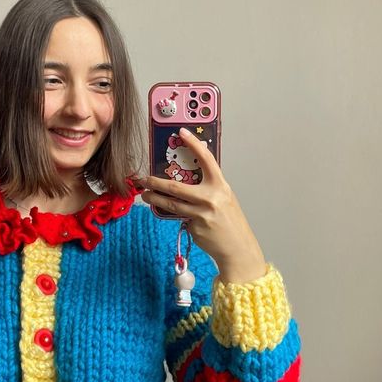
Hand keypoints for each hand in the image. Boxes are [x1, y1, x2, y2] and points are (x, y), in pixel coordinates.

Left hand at [141, 127, 267, 281]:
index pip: (206, 159)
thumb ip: (208, 189)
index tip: (182, 132)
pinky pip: (179, 218)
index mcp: (220, 186)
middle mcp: (211, 198)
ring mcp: (201, 214)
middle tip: (144, 179)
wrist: (238, 249)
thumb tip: (187, 179)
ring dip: (154, 199)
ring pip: (171, 204)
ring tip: (145, 195)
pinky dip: (175, 216)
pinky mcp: (194, 227)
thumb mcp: (224, 199)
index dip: (194, 144)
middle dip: (155, 182)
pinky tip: (175, 217)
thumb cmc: (231, 223)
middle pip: (175, 186)